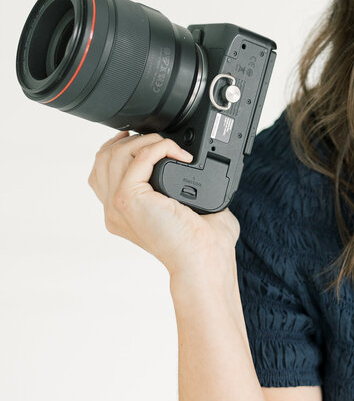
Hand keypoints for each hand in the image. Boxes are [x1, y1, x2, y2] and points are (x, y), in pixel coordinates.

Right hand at [88, 130, 239, 275]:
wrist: (205, 262)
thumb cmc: (204, 245)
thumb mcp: (188, 209)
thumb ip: (183, 187)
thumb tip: (196, 167)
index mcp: (122, 215)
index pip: (101, 173)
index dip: (117, 149)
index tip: (141, 138)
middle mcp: (114, 212)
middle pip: (103, 159)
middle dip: (131, 141)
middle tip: (160, 141)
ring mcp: (118, 205)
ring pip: (115, 153)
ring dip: (146, 141)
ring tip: (173, 148)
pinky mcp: (129, 198)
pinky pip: (138, 157)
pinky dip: (160, 147)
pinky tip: (181, 155)